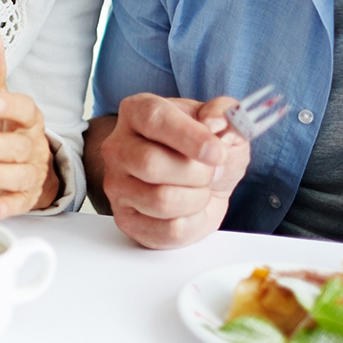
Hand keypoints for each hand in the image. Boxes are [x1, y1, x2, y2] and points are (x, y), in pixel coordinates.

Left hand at [0, 31, 58, 217]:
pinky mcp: (26, 198)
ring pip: (19, 176)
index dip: (10, 106)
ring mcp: (31, 173)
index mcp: (27, 119)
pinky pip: (20, 204)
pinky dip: (9, 207)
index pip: (25, 110)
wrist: (34, 168)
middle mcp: (32, 146)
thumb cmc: (9, 130)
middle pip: (16, 147)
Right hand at [99, 92, 248, 248]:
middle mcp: (118, 147)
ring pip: (161, 200)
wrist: (196, 183)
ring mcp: (117, 186)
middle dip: (197, 173)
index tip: (217, 152)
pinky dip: (194, 223)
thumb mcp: (222, 123)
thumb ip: (225, 112)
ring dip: (197, 198)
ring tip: (201, 190)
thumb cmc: (203, 151)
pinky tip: (192, 210)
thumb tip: (217, 122)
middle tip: (212, 172)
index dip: (189, 137)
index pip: (153, 119)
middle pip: (151, 164)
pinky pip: (168, 230)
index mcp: (137, 112)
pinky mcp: (127, 220)